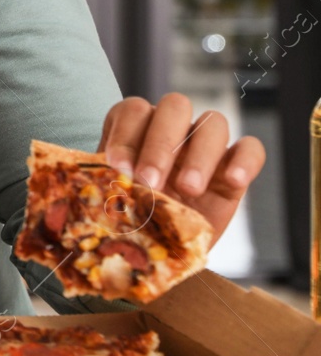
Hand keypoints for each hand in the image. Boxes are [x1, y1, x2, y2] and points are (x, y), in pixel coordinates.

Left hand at [99, 93, 264, 242]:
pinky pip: (251, 148)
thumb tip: (103, 181)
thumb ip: (108, 183)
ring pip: (214, 123)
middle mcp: (171, 129)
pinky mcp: (234, 168)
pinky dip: (245, 160)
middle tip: (150, 182)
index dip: (125, 136)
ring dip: (199, 155)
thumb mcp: (114, 200)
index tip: (117, 168)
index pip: (133, 110)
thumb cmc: (130, 217)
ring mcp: (205, 146)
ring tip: (188, 189)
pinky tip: (233, 181)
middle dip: (161, 143)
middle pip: (175, 107)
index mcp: (135, 128)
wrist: (160, 248)